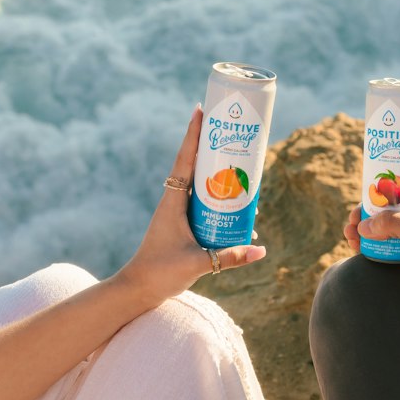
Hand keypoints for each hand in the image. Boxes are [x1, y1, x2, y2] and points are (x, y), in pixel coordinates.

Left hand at [114, 107, 265, 313]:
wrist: (137, 289)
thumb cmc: (160, 273)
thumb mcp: (198, 263)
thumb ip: (231, 256)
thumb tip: (261, 249)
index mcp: (173, 201)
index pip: (185, 159)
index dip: (193, 135)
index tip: (200, 109)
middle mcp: (174, 201)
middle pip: (196, 165)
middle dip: (213, 148)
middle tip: (232, 131)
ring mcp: (178, 212)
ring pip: (202, 185)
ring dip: (220, 174)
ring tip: (243, 168)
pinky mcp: (183, 225)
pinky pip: (204, 204)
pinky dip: (220, 200)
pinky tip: (241, 212)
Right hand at [350, 177, 399, 314]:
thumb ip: (394, 224)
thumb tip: (364, 226)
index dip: (388, 181)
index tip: (367, 185)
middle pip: (391, 209)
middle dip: (368, 212)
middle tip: (352, 219)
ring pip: (386, 232)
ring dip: (366, 233)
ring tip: (349, 237)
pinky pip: (389, 252)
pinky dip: (373, 251)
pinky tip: (358, 252)